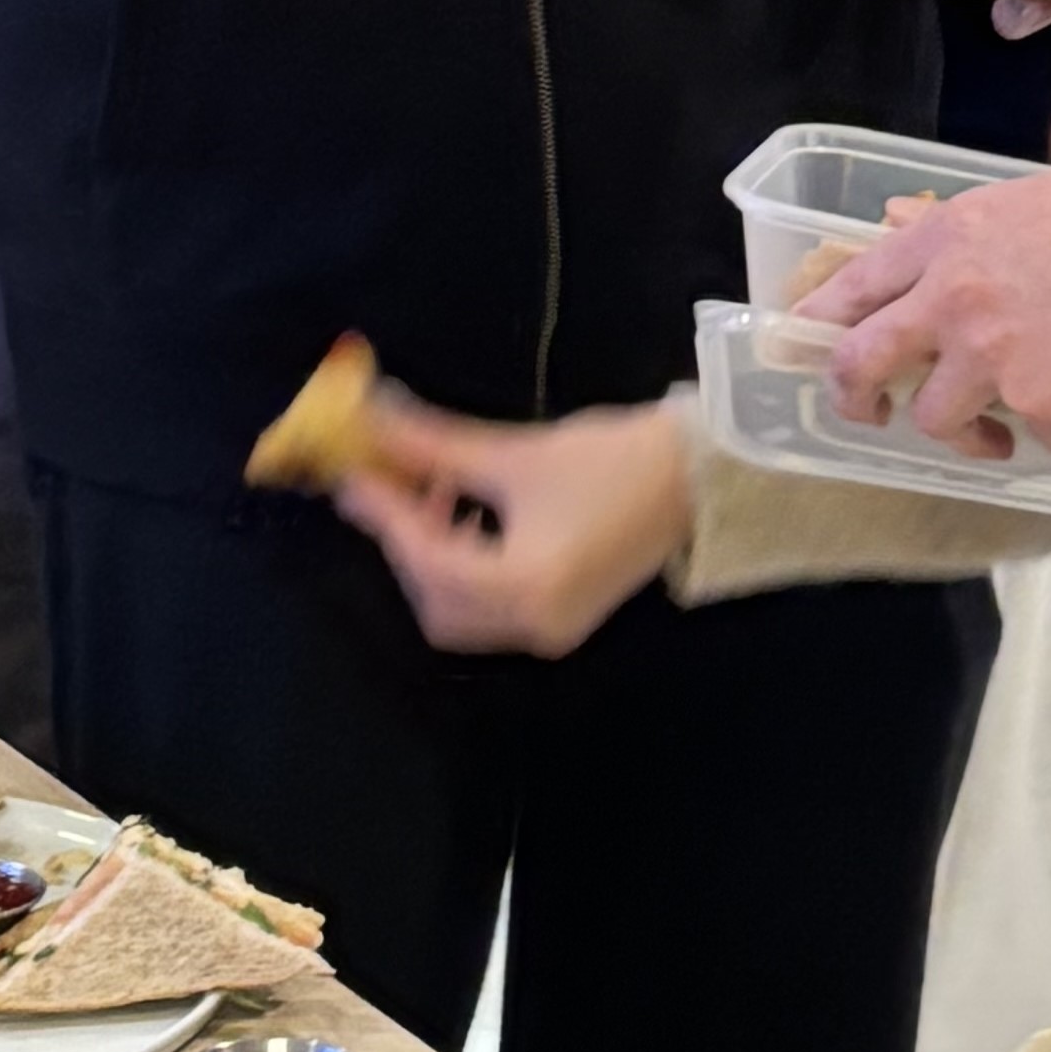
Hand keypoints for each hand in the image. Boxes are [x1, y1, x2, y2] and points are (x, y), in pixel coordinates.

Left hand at [330, 393, 690, 658]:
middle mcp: (534, 624)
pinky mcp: (561, 619)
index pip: (430, 559)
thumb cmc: (615, 460)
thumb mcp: (518, 452)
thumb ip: (435, 445)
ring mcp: (550, 630)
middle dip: (405, 542)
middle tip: (390, 483)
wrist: (699, 477)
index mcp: (527, 585)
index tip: (351, 476)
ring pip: (458, 610)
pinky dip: (463, 566)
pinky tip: (467, 513)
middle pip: (437, 601)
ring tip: (434, 490)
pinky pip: (489, 607)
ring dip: (432, 554)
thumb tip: (371, 421)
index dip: (385, 515)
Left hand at [795, 165, 1050, 461]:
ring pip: (936, 418)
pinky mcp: (1032, 403)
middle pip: (860, 360)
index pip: (855, 283)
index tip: (814, 342)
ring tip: (1001, 434)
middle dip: (854, 396)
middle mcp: (952, 295)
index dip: (823, 319)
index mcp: (950, 237)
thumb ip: (965, 226)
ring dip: (966, 433)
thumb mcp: (1036, 201)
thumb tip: (901, 223)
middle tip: (872, 413)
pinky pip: (1026, 436)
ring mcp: (988, 354)